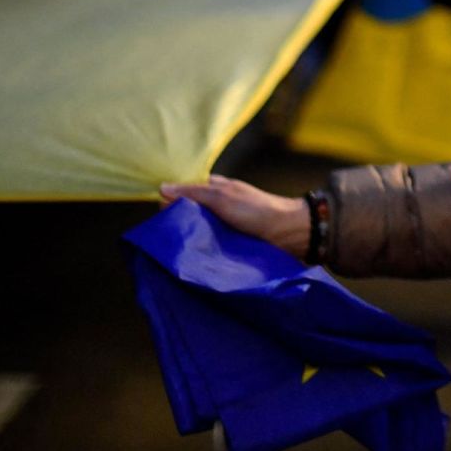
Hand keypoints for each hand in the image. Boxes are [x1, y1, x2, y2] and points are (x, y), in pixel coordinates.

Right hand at [159, 176, 309, 258]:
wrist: (290, 233)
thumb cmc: (256, 210)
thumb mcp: (222, 196)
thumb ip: (194, 192)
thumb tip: (161, 188)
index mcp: (215, 190)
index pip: (184, 195)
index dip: (170, 206)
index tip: (160, 222)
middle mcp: (218, 207)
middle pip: (189, 215)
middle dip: (178, 226)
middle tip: (165, 243)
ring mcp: (225, 226)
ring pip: (198, 232)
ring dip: (190, 241)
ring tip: (174, 255)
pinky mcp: (231, 244)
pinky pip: (210, 246)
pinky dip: (202, 251)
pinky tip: (192, 261)